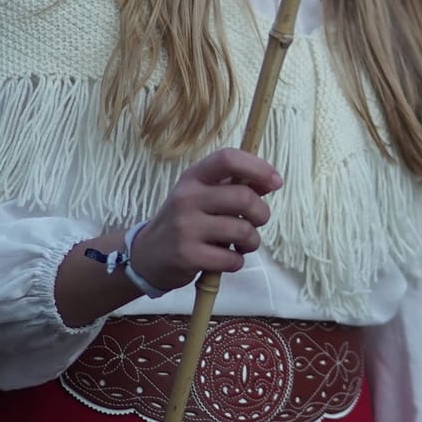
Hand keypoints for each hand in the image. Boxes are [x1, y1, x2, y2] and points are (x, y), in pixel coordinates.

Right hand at [127, 149, 282, 292]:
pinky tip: (226, 259)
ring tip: (242, 244)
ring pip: (243, 231)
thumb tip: (270, 181)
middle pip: (244, 197)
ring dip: (252, 241)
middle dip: (262, 213)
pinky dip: (237, 262)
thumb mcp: (202, 196)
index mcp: (193, 177)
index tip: (275, 182)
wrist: (146, 255)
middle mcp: (187, 198)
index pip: (228, 158)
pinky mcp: (187, 256)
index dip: (258, 167)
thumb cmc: (185, 221)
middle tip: (256, 222)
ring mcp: (186, 227)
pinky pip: (232, 259)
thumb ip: (234, 187)